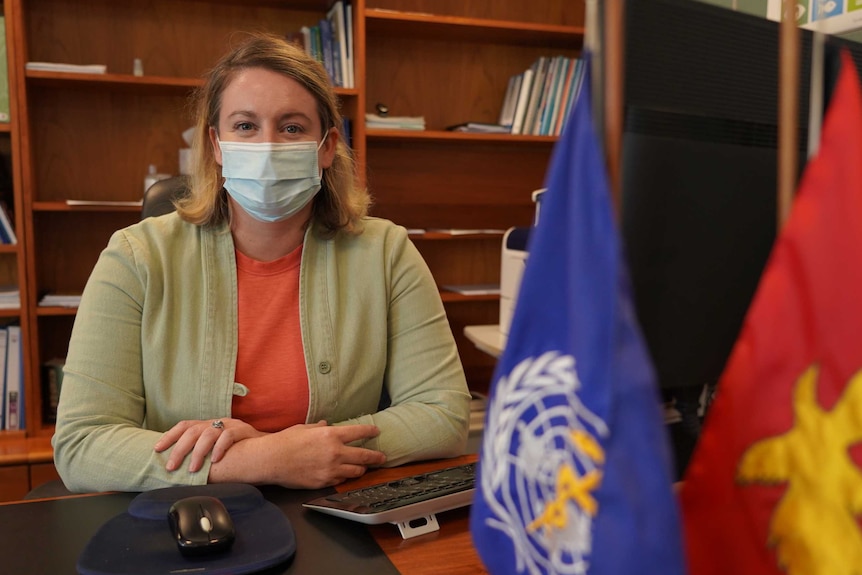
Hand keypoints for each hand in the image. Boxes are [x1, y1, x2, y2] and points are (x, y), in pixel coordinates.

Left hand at [154, 418, 264, 472]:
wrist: (265, 448)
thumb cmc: (237, 451)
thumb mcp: (216, 448)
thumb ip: (201, 451)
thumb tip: (177, 465)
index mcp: (208, 424)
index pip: (185, 425)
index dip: (169, 436)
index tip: (156, 449)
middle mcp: (217, 422)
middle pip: (193, 431)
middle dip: (180, 449)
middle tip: (172, 467)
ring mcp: (230, 425)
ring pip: (209, 433)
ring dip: (198, 452)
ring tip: (194, 469)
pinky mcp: (243, 431)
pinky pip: (228, 436)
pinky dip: (219, 448)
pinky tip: (215, 460)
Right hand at [210, 420, 386, 487]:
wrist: (271, 460)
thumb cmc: (286, 441)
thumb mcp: (304, 428)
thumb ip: (318, 428)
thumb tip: (325, 425)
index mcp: (331, 435)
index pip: (358, 433)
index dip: (370, 432)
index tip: (376, 432)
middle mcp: (335, 452)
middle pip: (364, 456)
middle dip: (376, 457)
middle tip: (382, 457)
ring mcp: (331, 469)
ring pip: (356, 471)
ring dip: (362, 469)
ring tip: (364, 468)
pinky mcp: (324, 482)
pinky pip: (341, 480)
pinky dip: (345, 477)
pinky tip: (345, 474)